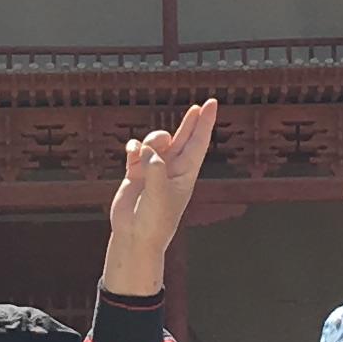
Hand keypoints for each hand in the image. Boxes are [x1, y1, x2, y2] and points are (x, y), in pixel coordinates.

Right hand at [102, 99, 217, 296]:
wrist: (134, 237)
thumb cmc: (154, 221)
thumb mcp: (159, 195)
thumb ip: (155, 169)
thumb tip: (147, 148)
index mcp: (185, 174)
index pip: (198, 143)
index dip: (204, 123)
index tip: (211, 104)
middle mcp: (171, 170)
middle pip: (183, 139)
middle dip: (190, 122)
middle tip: (198, 106)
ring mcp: (153, 171)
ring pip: (156, 142)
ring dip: (151, 139)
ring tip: (144, 151)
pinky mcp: (135, 174)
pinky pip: (136, 151)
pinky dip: (133, 146)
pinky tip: (131, 150)